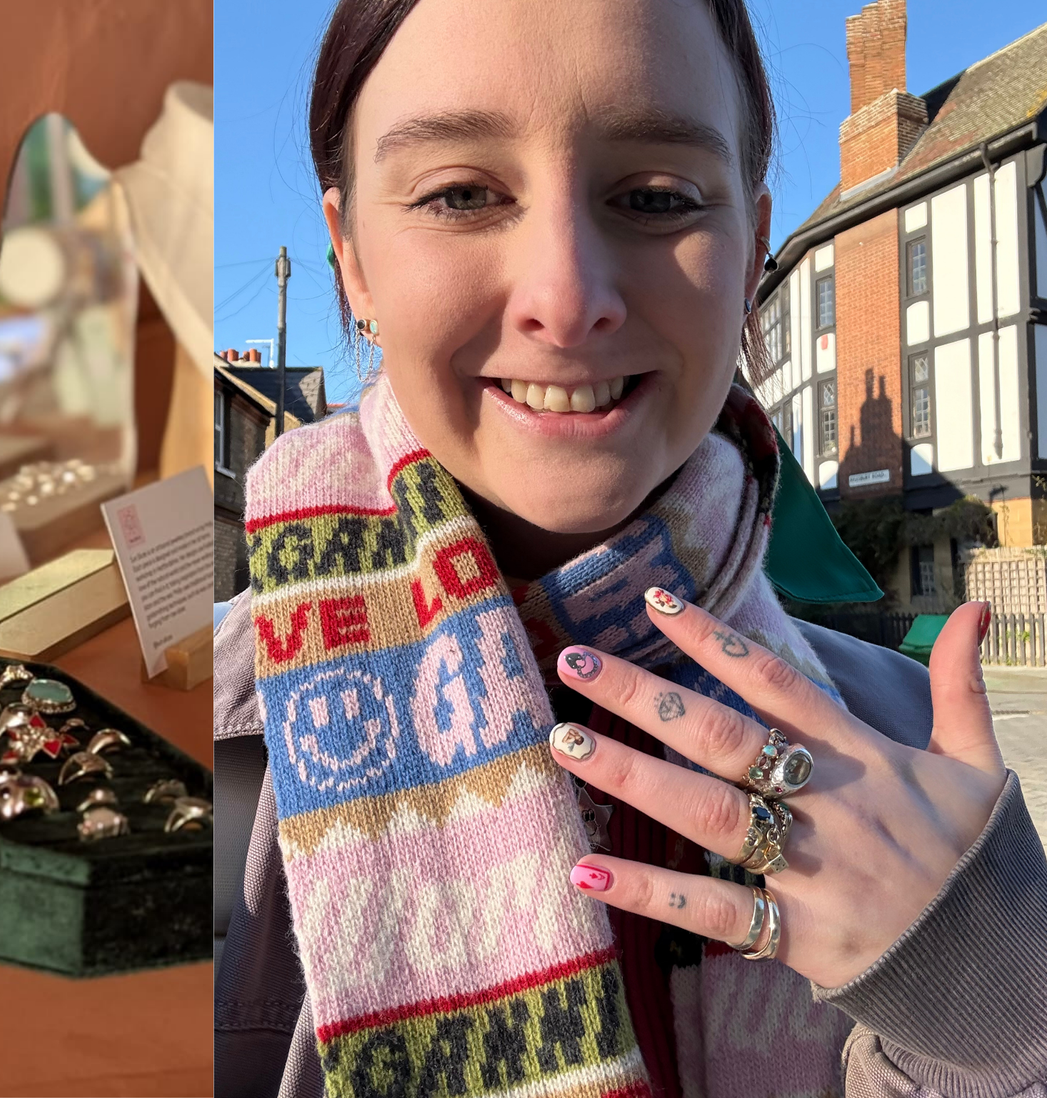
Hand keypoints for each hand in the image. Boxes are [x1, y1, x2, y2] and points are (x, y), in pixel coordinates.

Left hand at [548, 593, 1005, 987]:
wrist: (997, 957)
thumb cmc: (971, 852)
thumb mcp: (976, 763)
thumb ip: (961, 684)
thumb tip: (973, 605)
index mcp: (863, 758)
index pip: (779, 684)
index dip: (717, 640)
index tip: (653, 602)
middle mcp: (829, 807)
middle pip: (726, 739)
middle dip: (648, 698)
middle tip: (575, 661)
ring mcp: (810, 870)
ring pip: (709, 814)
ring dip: (633, 777)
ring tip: (563, 743)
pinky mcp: (796, 932)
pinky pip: (713, 908)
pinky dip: (650, 892)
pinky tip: (586, 869)